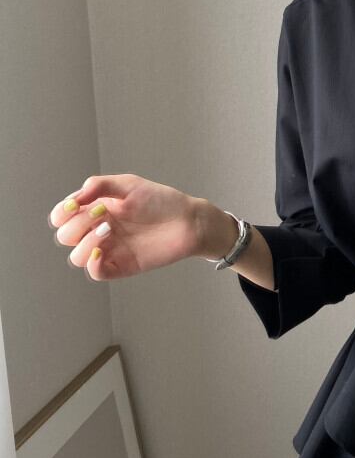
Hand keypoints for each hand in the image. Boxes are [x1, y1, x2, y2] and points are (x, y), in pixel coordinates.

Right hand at [48, 174, 204, 280]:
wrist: (189, 221)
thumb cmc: (162, 201)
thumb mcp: (128, 184)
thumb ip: (99, 185)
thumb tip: (75, 200)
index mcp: (96, 210)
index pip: (62, 217)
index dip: (61, 213)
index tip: (76, 206)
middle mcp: (99, 231)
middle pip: (66, 236)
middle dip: (78, 224)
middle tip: (105, 214)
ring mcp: (111, 250)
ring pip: (77, 256)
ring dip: (85, 242)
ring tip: (109, 228)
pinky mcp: (123, 266)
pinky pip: (96, 273)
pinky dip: (92, 263)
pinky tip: (102, 249)